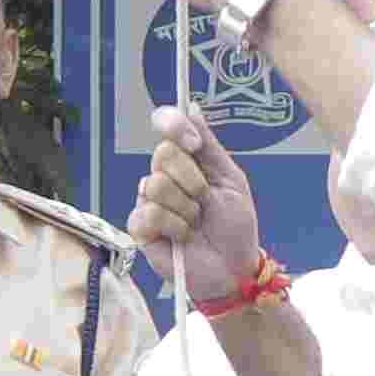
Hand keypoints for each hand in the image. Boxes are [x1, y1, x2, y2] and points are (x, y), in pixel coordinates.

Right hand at [129, 106, 269, 304]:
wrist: (234, 269)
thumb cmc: (235, 227)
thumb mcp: (230, 180)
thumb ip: (209, 146)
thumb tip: (192, 106)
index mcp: (185, 160)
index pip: (166, 125)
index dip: (174, 126)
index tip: (194, 144)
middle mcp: (163, 176)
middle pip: (162, 154)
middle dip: (192, 180)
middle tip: (205, 201)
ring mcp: (148, 202)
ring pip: (155, 185)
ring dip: (186, 208)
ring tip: (195, 223)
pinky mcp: (139, 228)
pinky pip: (147, 213)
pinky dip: (173, 227)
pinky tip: (182, 238)